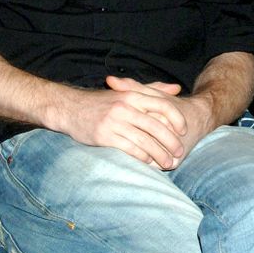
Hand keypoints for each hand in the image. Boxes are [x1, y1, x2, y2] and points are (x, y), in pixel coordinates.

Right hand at [55, 77, 188, 168]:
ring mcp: (114, 122)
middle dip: (171, 141)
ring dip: (159, 154)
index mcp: (132, 95)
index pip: (163, 105)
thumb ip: (152, 90)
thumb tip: (176, 89)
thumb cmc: (102, 102)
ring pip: (145, 141)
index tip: (184, 131)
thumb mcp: (126, 91)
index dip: (177, 119)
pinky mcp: (104, 136)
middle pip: (156, 126)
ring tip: (169, 163)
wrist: (69, 108)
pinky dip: (142, 157)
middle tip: (179, 152)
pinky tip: (149, 163)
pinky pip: (129, 149)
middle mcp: (125, 107)